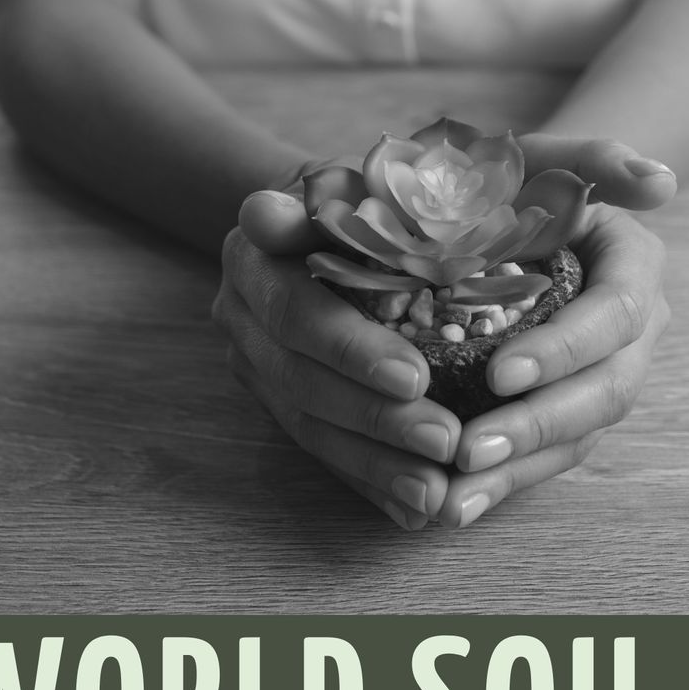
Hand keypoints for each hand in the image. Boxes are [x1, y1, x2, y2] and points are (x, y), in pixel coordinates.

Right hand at [213, 173, 458, 531]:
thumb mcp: (342, 179)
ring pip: (310, 428)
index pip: (296, 311)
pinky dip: (368, 484)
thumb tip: (267, 214)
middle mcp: (242, 321)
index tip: (415, 378)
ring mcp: (256, 368)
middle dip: (376, 421)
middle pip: (303, 383)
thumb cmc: (348, 195)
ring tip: (436, 494)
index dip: (351, 350)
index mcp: (253, 261)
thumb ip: (319, 195)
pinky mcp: (280, 403)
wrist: (311, 223)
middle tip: (446, 444)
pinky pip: (321, 452)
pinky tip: (413, 510)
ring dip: (375, 465)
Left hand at [437, 134, 675, 528]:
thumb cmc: (524, 181)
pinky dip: (508, 479)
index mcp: (634, 268)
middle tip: (472, 450)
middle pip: (607, 390)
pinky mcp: (571, 406)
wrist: (515, 212)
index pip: (615, 316)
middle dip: (541, 424)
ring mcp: (604, 372)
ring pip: (581, 434)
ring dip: (522, 469)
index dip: (565, 350)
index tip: (500, 374)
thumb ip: (599, 157)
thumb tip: (663, 182)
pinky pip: (552, 451)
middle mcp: (632, 330)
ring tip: (458, 497)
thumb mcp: (548, 156)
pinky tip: (458, 504)